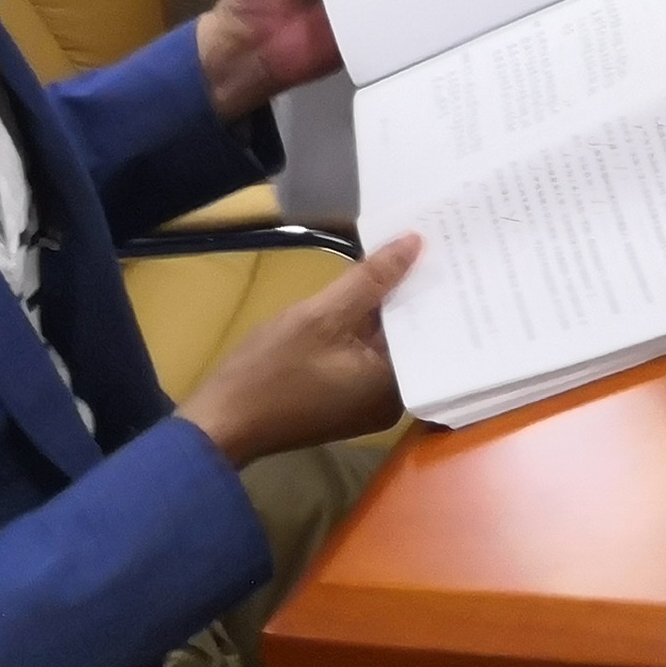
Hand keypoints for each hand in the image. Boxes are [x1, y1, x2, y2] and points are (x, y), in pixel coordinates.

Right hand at [173, 233, 421, 465]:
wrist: (217, 425)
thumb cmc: (269, 372)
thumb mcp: (322, 315)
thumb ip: (372, 280)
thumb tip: (417, 243)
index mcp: (396, 387)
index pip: (429, 326)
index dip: (433, 284)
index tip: (448, 247)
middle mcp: (391, 401)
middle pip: (410, 335)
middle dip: (411, 292)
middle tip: (432, 241)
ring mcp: (366, 405)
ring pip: (386, 344)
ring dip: (386, 308)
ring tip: (405, 256)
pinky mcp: (344, 402)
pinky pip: (366, 357)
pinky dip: (366, 329)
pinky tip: (368, 296)